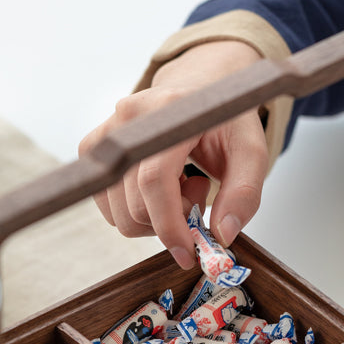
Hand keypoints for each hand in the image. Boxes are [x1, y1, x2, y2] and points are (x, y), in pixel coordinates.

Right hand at [78, 41, 268, 268]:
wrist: (197, 90)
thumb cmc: (223, 122)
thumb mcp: (251, 151)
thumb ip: (244, 193)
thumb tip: (223, 235)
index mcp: (166, 112)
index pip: (154, 183)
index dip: (169, 226)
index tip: (188, 253)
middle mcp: (127, 120)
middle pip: (135, 208)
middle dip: (172, 219)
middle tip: (197, 193)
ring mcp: (104, 135)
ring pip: (120, 216)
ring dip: (156, 216)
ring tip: (181, 185)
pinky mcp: (92, 151)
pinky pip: (108, 208)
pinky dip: (137, 210)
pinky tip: (160, 185)